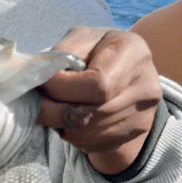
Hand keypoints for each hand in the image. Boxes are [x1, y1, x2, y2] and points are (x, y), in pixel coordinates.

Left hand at [37, 27, 161, 174]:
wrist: (128, 71)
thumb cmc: (99, 50)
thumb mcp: (81, 39)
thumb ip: (63, 53)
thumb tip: (41, 79)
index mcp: (133, 52)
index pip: (98, 84)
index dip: (63, 88)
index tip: (43, 83)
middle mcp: (145, 85)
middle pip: (89, 113)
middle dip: (53, 110)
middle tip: (36, 102)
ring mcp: (143, 114)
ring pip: (86, 133)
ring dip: (59, 124)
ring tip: (51, 108)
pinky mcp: (134, 134)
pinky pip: (91, 144)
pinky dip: (72, 133)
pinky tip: (69, 117)